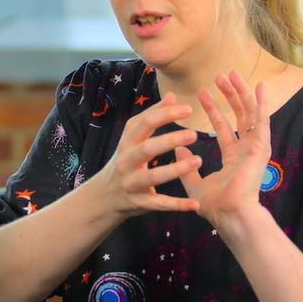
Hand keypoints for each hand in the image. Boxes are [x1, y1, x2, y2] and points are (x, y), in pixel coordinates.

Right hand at [96, 93, 201, 216]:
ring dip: (176, 169)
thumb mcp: (133, 138)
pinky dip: (177, 205)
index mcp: (127, 142)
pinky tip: (195, 204)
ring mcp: (132, 183)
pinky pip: (159, 204)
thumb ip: (152, 117)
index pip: (144, 123)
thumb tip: (172, 95)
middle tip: (194, 134)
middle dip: (169, 140)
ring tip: (198, 161)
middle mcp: (126, 162)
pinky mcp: (139, 202)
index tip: (188, 109)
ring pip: (153, 176)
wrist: (104, 196)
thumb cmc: (125, 160)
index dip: (165, 114)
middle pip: (146, 149)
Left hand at [175, 71, 270, 231]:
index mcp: (234, 158)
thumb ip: (187, 165)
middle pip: (240, 116)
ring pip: (250, 114)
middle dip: (230, 95)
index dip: (214, 110)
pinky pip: (263, 121)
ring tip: (232, 75)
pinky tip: (260, 87)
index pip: (224, 128)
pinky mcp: (261, 147)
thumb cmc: (215, 205)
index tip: (202, 94)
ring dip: (242, 93)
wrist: (229, 214)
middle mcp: (246, 150)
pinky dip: (262, 103)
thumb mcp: (195, 183)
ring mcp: (256, 148)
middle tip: (220, 76)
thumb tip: (179, 148)